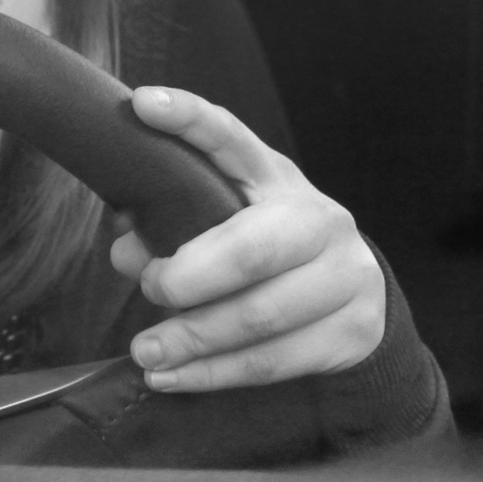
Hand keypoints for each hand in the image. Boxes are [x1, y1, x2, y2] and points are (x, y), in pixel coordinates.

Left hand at [109, 86, 384, 391]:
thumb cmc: (267, 252)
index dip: (189, 120)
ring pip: (262, 316)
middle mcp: (318, 219)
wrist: (356, 299)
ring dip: (195, 338)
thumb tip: (126, 250)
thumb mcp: (225, 225)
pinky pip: (274, 361)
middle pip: (253, 249)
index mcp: (274, 179)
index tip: (142, 104)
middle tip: (149, 288)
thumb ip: (170, 229)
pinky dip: (215, 373)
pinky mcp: (351, 332)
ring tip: (147, 351)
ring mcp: (345, 277)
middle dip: (192, 276)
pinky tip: (172, 377)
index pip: (230, 138)